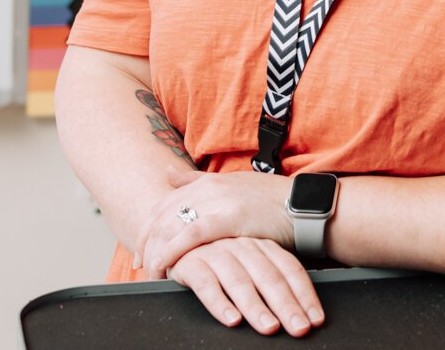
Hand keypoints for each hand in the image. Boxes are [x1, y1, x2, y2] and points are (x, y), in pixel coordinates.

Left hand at [135, 165, 295, 276]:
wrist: (302, 206)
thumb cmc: (270, 201)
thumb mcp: (232, 186)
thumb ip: (197, 181)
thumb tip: (167, 173)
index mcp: (206, 181)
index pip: (164, 205)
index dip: (148, 228)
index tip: (143, 250)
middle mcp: (207, 187)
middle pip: (162, 216)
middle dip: (146, 242)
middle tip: (142, 266)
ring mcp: (217, 200)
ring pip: (172, 225)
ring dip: (156, 250)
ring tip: (151, 272)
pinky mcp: (228, 217)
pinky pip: (190, 235)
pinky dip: (172, 250)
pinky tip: (164, 265)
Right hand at [168, 238, 324, 336]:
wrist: (174, 238)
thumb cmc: (219, 257)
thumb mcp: (248, 261)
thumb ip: (270, 277)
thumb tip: (301, 310)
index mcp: (260, 245)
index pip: (289, 269)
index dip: (304, 294)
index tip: (315, 319)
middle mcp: (241, 246)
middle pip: (269, 277)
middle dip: (287, 305)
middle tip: (299, 328)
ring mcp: (216, 252)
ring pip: (240, 281)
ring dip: (256, 306)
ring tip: (269, 328)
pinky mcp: (190, 262)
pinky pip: (205, 283)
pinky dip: (219, 303)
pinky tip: (231, 319)